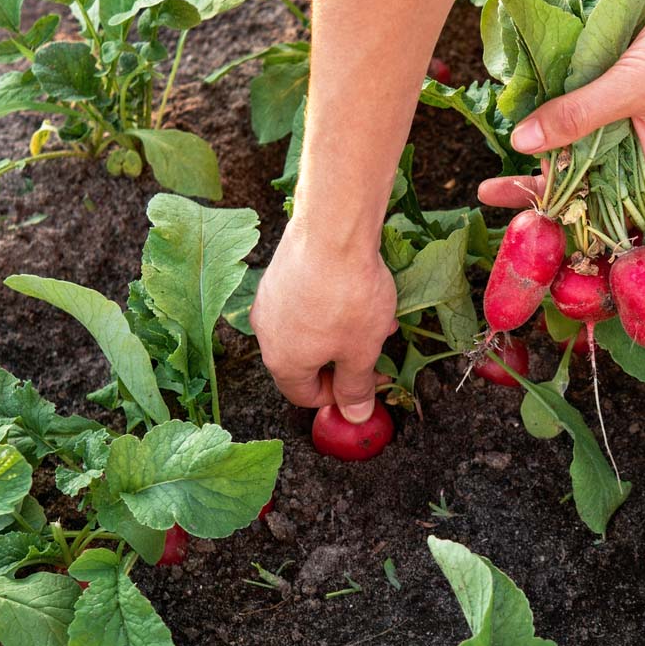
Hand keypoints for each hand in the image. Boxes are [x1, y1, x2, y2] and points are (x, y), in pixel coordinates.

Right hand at [250, 217, 397, 422]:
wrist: (332, 230)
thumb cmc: (347, 297)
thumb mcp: (361, 351)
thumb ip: (356, 388)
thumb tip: (354, 415)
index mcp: (283, 361)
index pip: (304, 396)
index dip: (339, 397)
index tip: (366, 383)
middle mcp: (267, 333)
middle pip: (306, 362)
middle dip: (345, 359)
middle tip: (376, 350)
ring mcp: (270, 300)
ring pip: (309, 329)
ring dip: (344, 331)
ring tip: (377, 317)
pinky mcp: (279, 273)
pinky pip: (306, 301)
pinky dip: (331, 305)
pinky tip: (360, 290)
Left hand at [479, 0, 644, 208]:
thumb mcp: (631, 85)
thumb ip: (576, 116)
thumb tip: (522, 143)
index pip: (596, 208)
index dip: (553, 213)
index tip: (510, 213)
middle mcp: (643, 155)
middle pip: (583, 181)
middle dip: (541, 184)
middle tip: (486, 190)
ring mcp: (633, 125)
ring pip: (582, 145)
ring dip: (547, 146)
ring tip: (501, 156)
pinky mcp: (624, 95)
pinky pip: (586, 112)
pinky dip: (561, 111)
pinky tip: (528, 113)